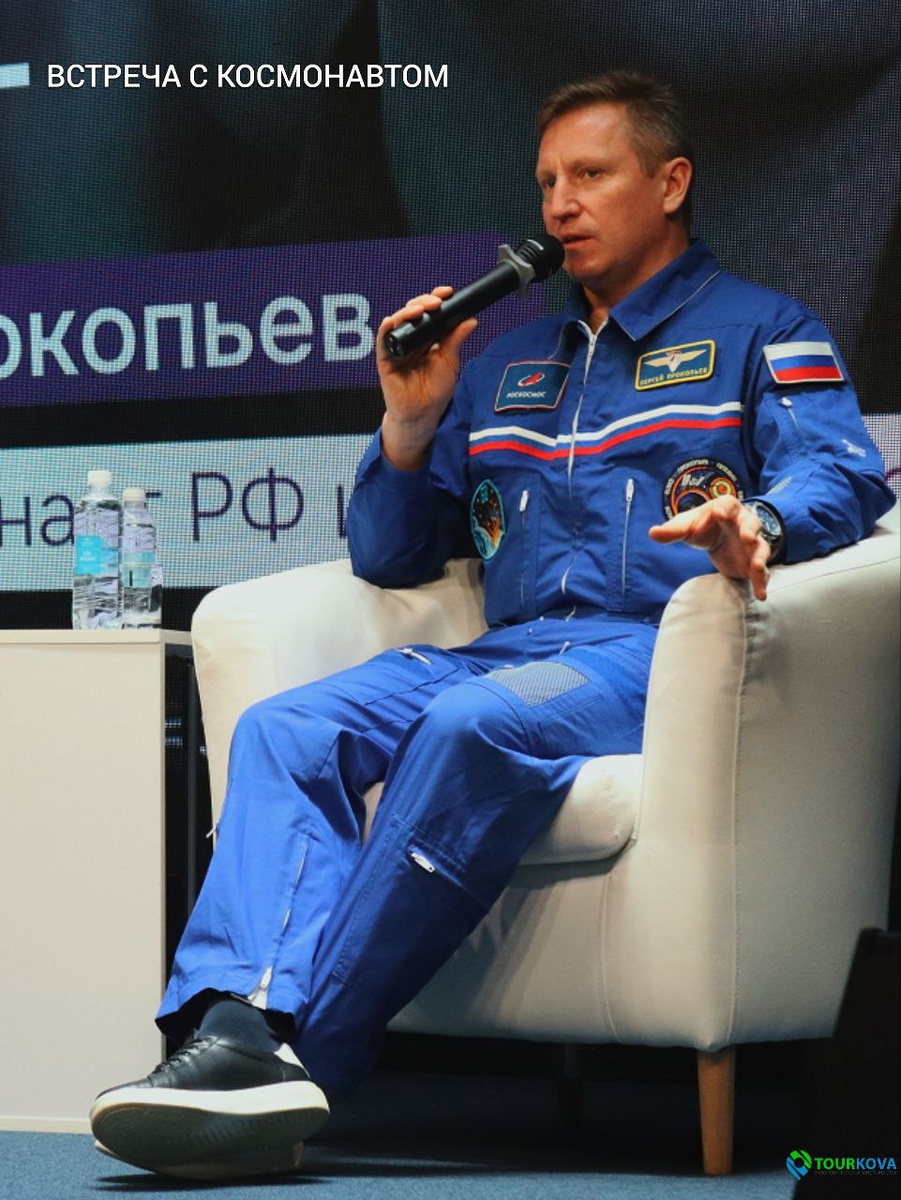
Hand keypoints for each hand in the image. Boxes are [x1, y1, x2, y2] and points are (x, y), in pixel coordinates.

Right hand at [376, 287, 477, 469]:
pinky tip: (391, 321)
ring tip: (420, 309)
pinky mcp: (386, 359)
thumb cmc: (435, 390)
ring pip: (399, 321)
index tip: (448, 293)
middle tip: (437, 302)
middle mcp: (412, 339)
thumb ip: (456, 340)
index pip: (430, 312)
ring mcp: (398, 347)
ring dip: (408, 312)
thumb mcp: (450, 361)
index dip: (437, 300)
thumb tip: (470, 319)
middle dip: (424, 302)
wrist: (423, 414)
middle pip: (414, 312)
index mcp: (427, 337)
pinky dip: (387, 329)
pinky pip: (383, 340)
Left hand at [648, 495, 773, 600]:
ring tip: (756, 568)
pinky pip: (761, 572)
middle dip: (750, 531)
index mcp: (726, 508)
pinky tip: (761, 595)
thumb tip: (652, 533)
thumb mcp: (686, 526)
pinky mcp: (752, 561)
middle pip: (752, 524)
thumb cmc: (701, 525)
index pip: (727, 504)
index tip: (718, 513)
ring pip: (761, 548)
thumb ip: (672, 530)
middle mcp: (744, 523)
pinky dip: (761, 583)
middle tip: (747, 538)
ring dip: (760, 558)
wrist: (715, 539)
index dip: (724, 509)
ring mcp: (752, 543)